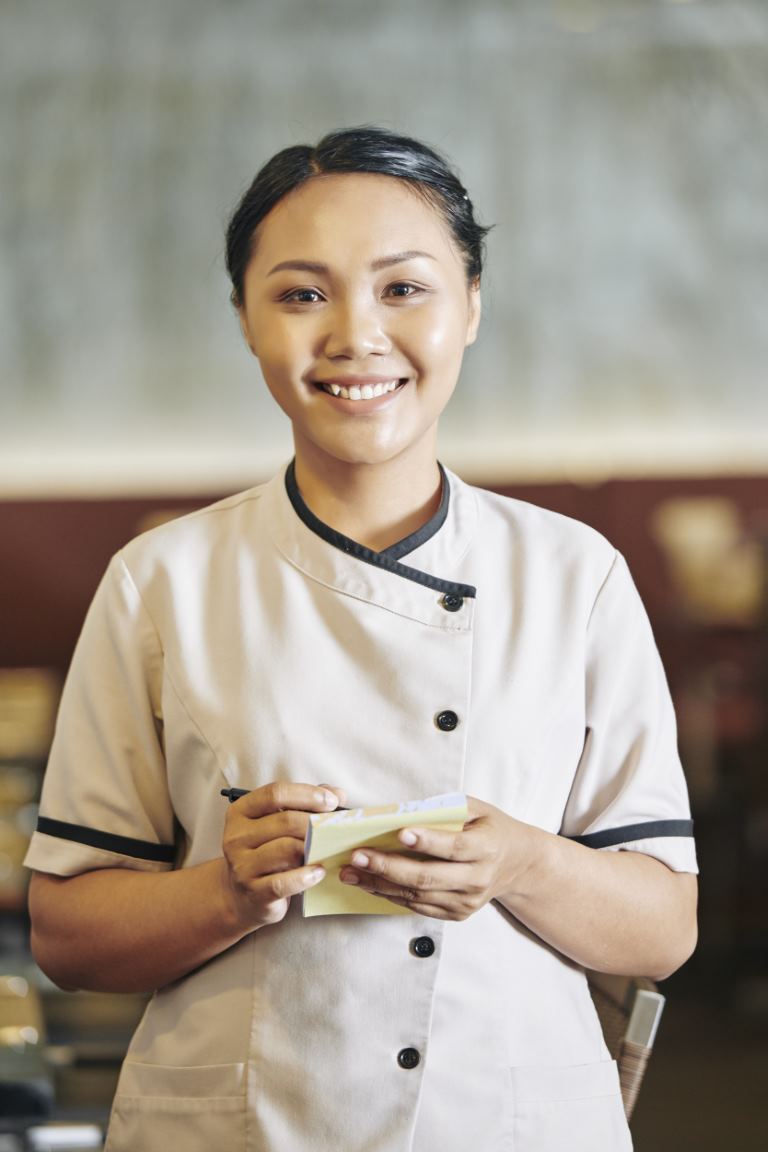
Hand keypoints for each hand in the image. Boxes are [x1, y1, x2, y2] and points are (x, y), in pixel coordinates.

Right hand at [221, 781, 345, 929]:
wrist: (242, 896)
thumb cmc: (266, 852)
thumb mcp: (278, 824)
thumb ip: (306, 804)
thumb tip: (338, 794)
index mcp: (241, 811)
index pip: (275, 793)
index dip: (307, 794)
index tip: (332, 801)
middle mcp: (236, 836)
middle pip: (285, 821)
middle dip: (316, 823)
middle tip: (336, 829)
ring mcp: (242, 865)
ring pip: (287, 849)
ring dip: (313, 849)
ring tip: (327, 850)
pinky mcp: (253, 892)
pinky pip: (284, 882)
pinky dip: (306, 876)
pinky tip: (319, 872)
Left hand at [338, 796, 532, 920]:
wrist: (518, 864)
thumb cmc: (491, 829)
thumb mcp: (477, 809)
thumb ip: (447, 808)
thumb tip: (406, 812)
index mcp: (486, 848)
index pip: (453, 847)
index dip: (426, 841)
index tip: (400, 833)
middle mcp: (478, 879)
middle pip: (428, 877)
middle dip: (388, 867)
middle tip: (358, 856)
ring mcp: (467, 901)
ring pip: (418, 895)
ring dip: (380, 884)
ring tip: (352, 872)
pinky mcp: (457, 914)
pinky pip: (419, 907)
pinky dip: (391, 896)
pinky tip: (369, 884)